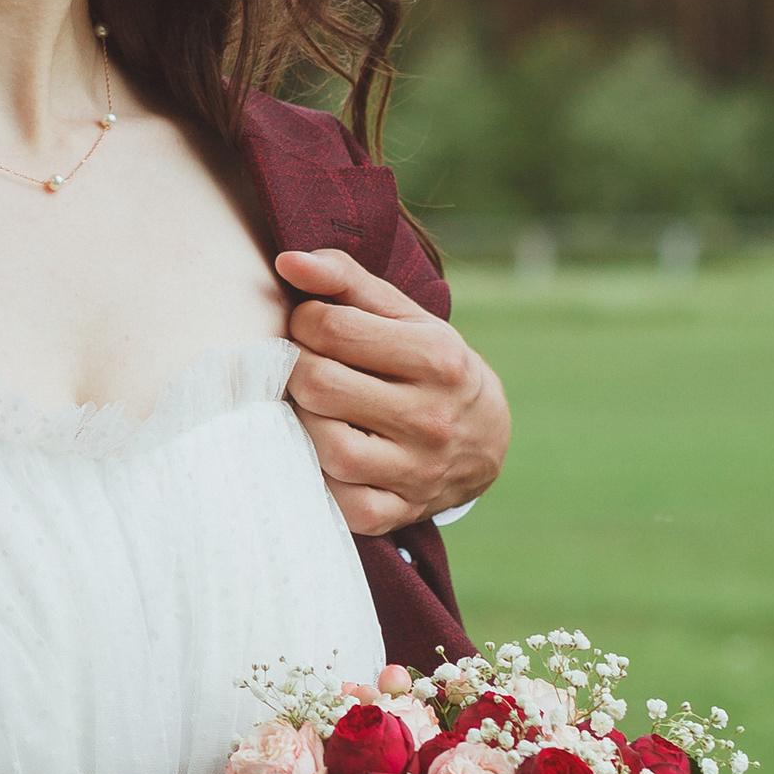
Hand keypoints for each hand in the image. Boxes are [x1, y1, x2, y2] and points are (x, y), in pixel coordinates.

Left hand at [275, 247, 508, 533]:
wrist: (486, 437)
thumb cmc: (429, 364)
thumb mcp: (404, 315)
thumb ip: (346, 280)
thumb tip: (287, 260)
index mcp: (437, 358)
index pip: (333, 329)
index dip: (304, 320)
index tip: (309, 326)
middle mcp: (432, 418)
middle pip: (320, 385)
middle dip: (296, 367)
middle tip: (303, 364)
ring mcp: (417, 471)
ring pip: (326, 447)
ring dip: (302, 421)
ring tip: (311, 405)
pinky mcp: (399, 512)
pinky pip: (340, 503)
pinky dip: (319, 478)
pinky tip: (322, 452)